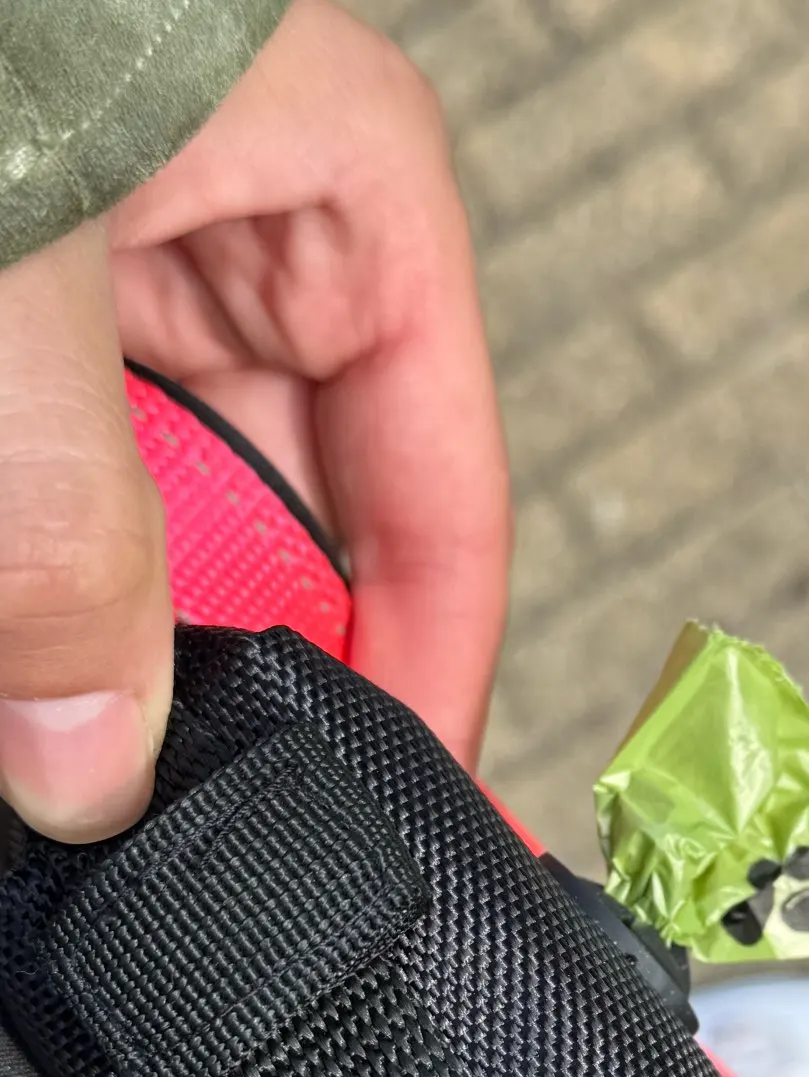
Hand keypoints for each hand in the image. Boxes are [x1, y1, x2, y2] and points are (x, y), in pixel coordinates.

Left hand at [0, 0, 508, 841]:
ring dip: (103, 633)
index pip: (445, 509)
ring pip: (164, 539)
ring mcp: (142, 288)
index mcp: (353, 200)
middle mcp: (262, 252)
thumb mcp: (24, 269)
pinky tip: (28, 651)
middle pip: (297, 547)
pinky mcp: (44, 325)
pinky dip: (43, 583)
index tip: (399, 823)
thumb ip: (68, 515)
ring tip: (56, 708)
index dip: (427, 687)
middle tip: (157, 790)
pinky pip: (72, 501)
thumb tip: (94, 760)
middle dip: (225, 673)